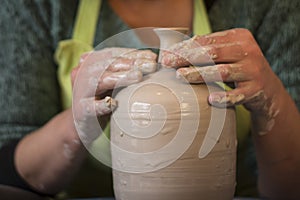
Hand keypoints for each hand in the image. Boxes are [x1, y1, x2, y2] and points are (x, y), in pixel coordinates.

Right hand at [71, 48, 156, 143]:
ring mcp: (80, 93)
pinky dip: (101, 105)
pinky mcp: (80, 112)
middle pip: (107, 65)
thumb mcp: (114, 82)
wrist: (83, 124)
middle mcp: (82, 74)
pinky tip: (113, 104)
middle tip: (151, 65)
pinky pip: (90, 107)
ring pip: (99, 81)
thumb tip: (152, 59)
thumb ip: (126, 70)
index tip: (152, 56)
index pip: (112, 55)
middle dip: (131, 63)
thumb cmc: (103, 99)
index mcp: (91, 64)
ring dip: (120, 78)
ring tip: (138, 76)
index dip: (132, 54)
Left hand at [161, 28, 284, 134]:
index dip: (185, 47)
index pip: (207, 40)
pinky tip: (211, 100)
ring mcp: (253, 71)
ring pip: (222, 72)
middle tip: (167, 63)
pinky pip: (237, 95)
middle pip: (212, 53)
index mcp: (239, 37)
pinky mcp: (255, 90)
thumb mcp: (229, 53)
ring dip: (198, 74)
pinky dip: (224, 97)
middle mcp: (248, 51)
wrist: (267, 88)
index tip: (167, 54)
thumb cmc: (239, 68)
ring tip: (179, 76)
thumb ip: (209, 49)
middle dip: (186, 58)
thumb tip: (176, 50)